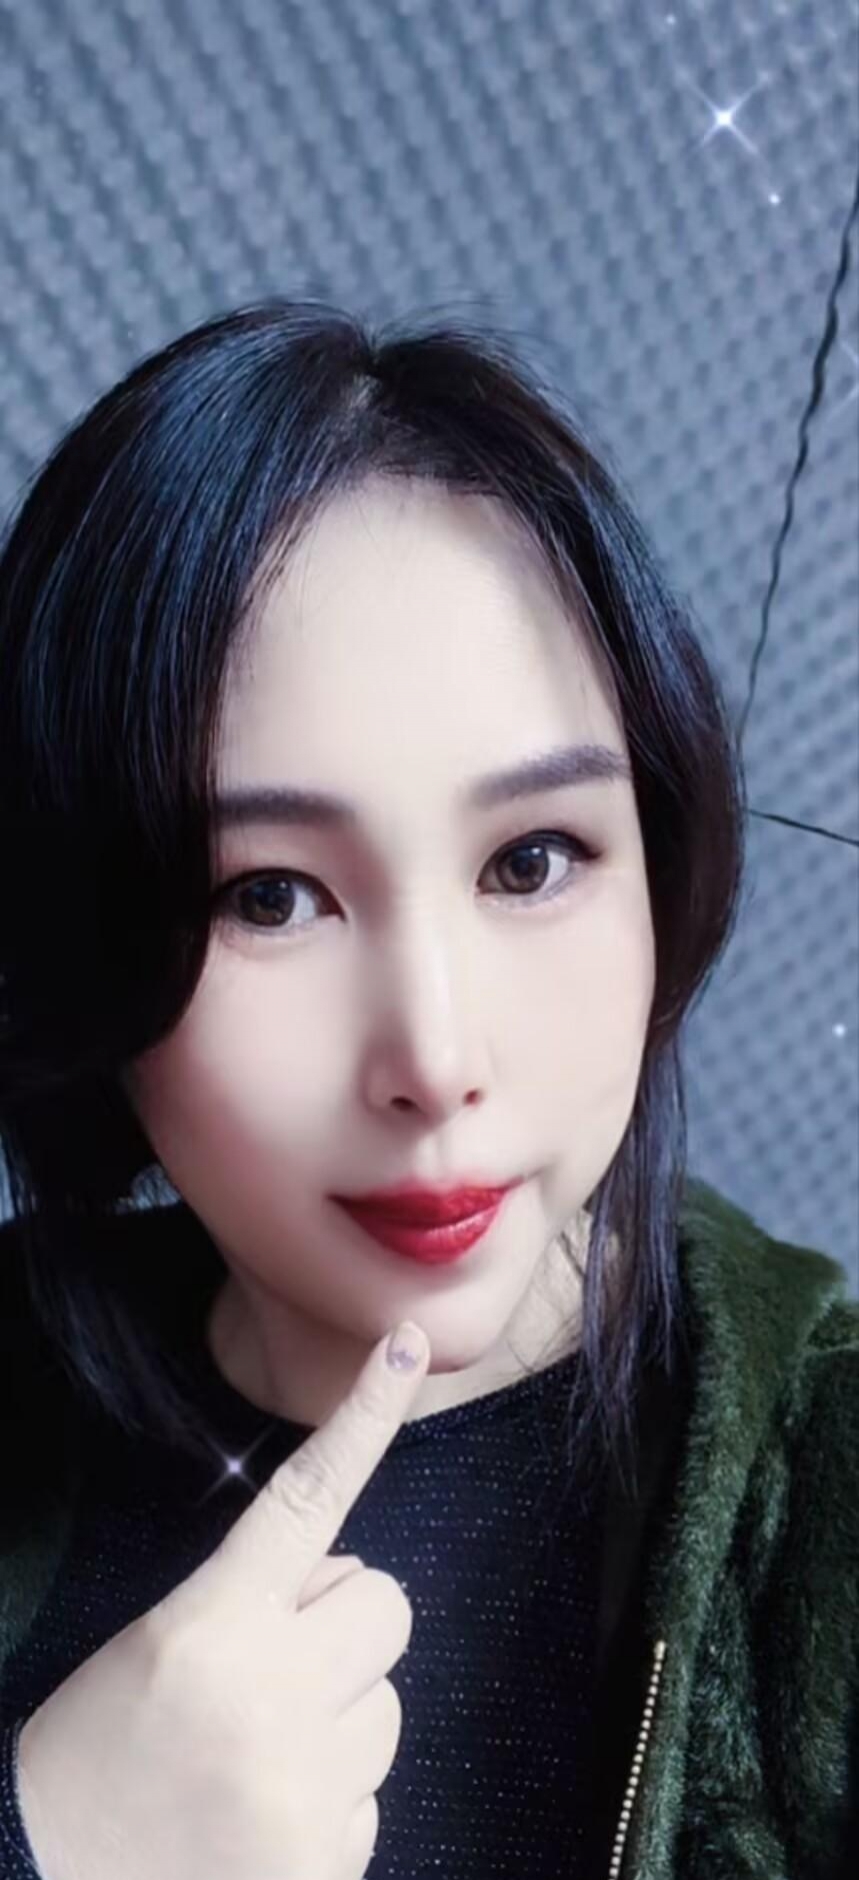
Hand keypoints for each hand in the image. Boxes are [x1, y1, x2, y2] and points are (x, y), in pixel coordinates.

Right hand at [16, 1319, 429, 1879]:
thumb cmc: (98, 1752)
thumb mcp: (159, 1642)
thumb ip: (257, 1600)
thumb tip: (348, 1586)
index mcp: (211, 1625)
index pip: (309, 1498)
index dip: (365, 1417)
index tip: (405, 1343)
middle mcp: (269, 1698)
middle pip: (384, 1604)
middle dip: (341, 1627)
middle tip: (269, 1670)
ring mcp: (304, 1789)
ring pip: (386, 1703)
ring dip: (336, 1718)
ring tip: (252, 1755)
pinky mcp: (325, 1863)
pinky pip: (372, 1794)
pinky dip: (326, 1803)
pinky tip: (256, 1821)